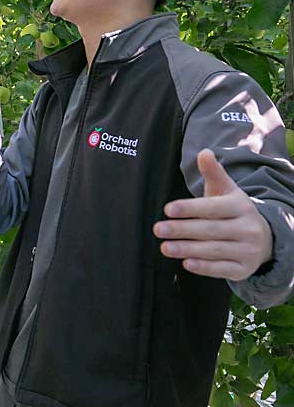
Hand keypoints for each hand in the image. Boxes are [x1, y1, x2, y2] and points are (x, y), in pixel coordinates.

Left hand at [153, 149, 273, 280]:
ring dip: (188, 249)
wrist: (264, 238)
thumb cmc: (234, 211)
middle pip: (210, 229)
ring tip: (165, 247)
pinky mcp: (243, 269)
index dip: (190, 208)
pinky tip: (186, 263)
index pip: (213, 207)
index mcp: (241, 206)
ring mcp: (247, 250)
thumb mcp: (226, 190)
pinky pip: (222, 270)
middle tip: (158, 229)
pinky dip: (204, 268)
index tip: (167, 209)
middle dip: (182, 230)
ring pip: (214, 250)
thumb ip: (213, 173)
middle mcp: (247, 228)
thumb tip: (204, 152)